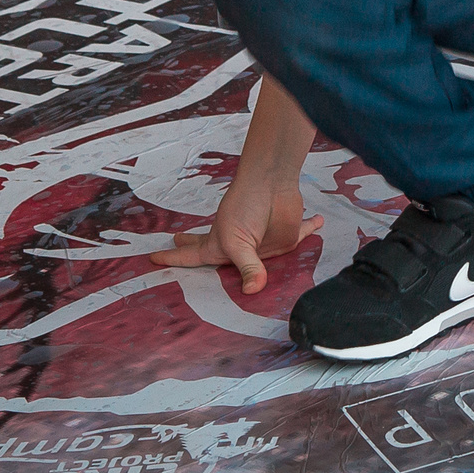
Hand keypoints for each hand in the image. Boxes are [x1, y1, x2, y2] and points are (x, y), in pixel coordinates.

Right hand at [149, 176, 320, 294]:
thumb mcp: (238, 242)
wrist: (273, 181)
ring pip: (263, 259)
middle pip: (220, 255)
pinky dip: (314, 228)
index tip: (153, 257)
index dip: (174, 259)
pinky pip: (305, 233)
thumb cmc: (246, 205)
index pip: (193, 257)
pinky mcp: (289, 236)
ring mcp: (263, 243)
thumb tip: (252, 291)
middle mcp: (241, 246)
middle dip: (199, 253)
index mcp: (221, 244)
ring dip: (262, 263)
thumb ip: (247, 267)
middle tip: (179, 246)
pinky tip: (320, 222)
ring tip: (258, 268)